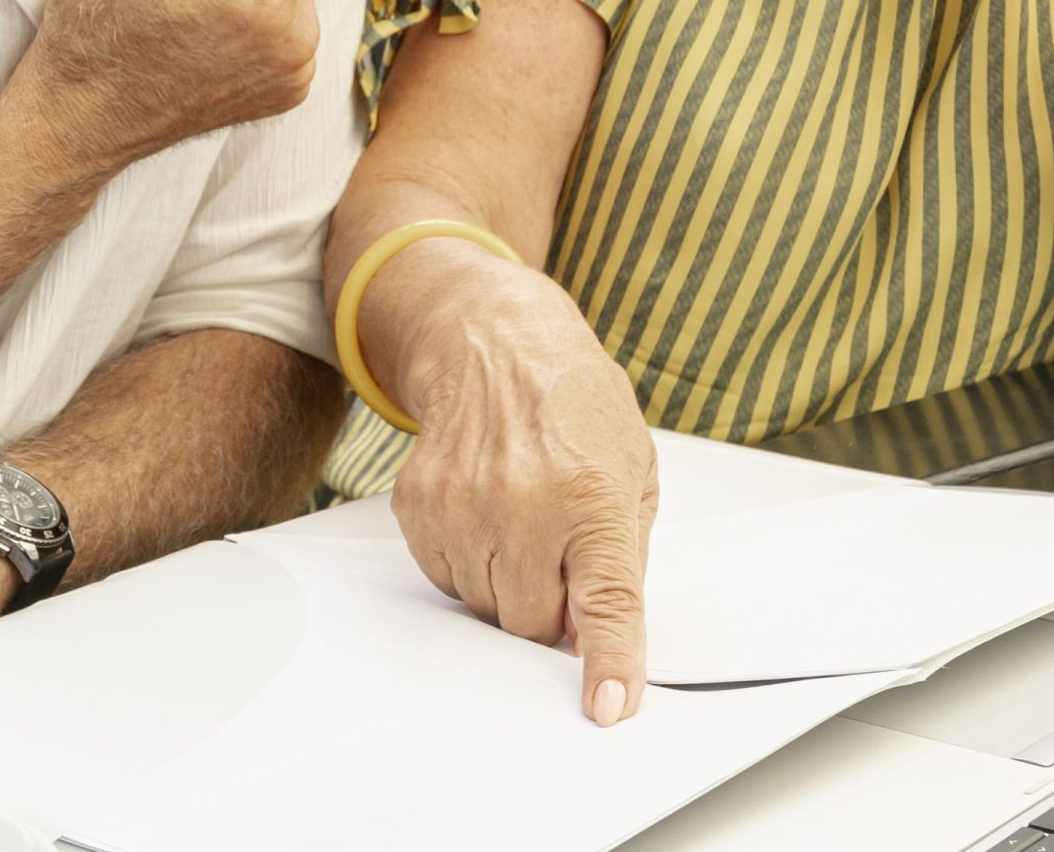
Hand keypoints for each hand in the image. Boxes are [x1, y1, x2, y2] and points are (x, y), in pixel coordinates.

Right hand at [388, 252, 658, 725]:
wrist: (495, 345)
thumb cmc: (574, 404)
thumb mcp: (632, 468)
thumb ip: (623, 555)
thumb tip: (602, 637)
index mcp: (593, 494)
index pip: (606, 601)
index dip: (610, 662)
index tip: (608, 708)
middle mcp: (526, 503)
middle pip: (532, 625)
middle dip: (551, 610)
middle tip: (561, 558)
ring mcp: (465, 506)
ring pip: (486, 610)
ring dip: (509, 586)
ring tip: (525, 521)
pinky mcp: (421, 507)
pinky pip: (447, 581)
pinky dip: (471, 563)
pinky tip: (488, 511)